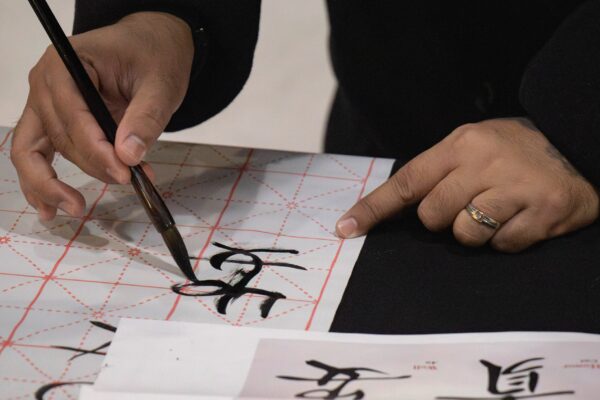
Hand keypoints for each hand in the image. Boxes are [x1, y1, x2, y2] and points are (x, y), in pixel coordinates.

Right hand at [10, 12, 193, 220]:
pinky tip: (49, 207)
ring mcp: (44, 103)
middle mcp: (45, 83)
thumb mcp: (161, 83)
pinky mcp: (54, 120)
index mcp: (66, 65)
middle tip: (128, 181)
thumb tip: (129, 156)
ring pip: (34, 151)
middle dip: (92, 165)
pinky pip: (35, 152)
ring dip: (54, 184)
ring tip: (76, 209)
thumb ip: (146, 118)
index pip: (72, 115)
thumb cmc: (153, 56)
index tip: (125, 173)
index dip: (96, 150)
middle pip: (57, 137)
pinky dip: (40, 180)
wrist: (150, 45)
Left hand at [336, 118, 598, 251]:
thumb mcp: (473, 143)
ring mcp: (515, 189)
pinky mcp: (543, 213)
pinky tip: (521, 218)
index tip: (346, 227)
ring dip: (474, 232)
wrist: (578, 142)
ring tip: (496, 211)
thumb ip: (438, 169)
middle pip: (432, 215)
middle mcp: (484, 163)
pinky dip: (506, 239)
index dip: (374, 208)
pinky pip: (501, 246)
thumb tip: (399, 203)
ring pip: (464, 234)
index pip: (406, 181)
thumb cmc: (515, 149)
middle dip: (442, 219)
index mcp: (461, 144)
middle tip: (467, 203)